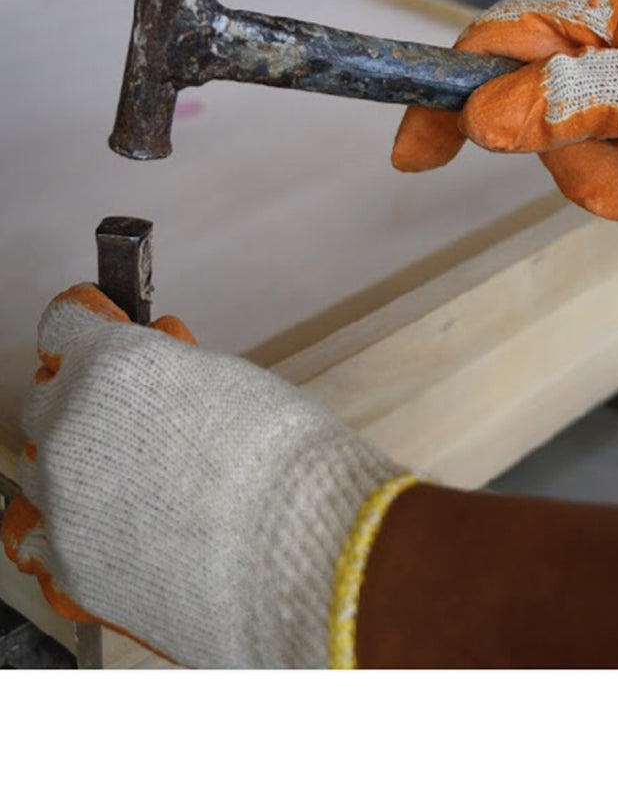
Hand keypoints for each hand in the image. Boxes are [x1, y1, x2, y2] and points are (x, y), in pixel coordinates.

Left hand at [2, 285, 405, 667]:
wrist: (300, 547)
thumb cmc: (284, 458)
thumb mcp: (230, 382)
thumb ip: (170, 374)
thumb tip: (154, 379)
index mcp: (111, 368)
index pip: (66, 325)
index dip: (93, 325)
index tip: (105, 329)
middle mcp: (71, 429)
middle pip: (49, 400)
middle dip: (88, 403)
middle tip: (141, 419)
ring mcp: (63, 503)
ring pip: (41, 473)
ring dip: (76, 470)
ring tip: (133, 483)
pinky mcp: (70, 568)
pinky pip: (48, 541)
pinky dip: (79, 534)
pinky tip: (121, 532)